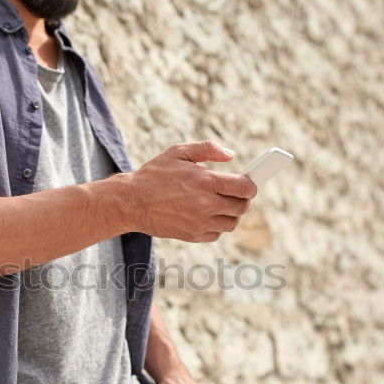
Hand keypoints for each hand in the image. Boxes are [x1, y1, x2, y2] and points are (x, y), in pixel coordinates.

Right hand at [123, 140, 256, 241]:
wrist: (131, 202)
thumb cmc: (155, 174)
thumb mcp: (178, 152)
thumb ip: (208, 148)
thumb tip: (230, 155)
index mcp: (206, 181)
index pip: (245, 188)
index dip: (251, 186)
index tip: (249, 182)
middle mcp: (206, 204)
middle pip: (242, 207)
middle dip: (244, 200)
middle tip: (237, 193)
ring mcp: (200, 222)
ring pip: (232, 223)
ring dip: (232, 214)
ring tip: (223, 204)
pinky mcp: (192, 235)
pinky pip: (216, 233)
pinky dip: (217, 225)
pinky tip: (208, 215)